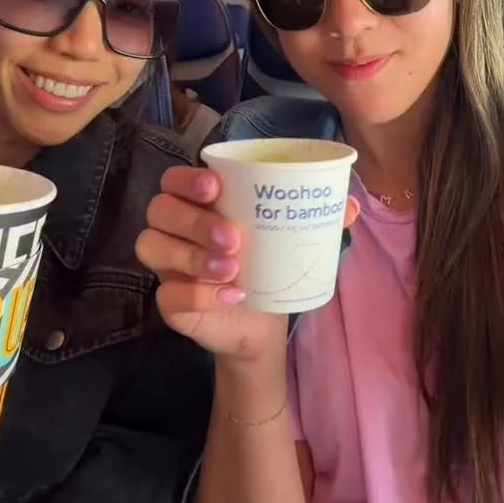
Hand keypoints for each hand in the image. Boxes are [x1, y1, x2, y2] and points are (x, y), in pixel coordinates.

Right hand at [136, 167, 358, 362]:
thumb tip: (350, 205)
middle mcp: (173, 229)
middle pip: (160, 210)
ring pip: (153, 246)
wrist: (263, 323)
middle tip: (233, 237)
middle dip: (194, 220)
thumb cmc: (268, 265)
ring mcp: (166, 266)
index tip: (215, 187)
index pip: (173, 179)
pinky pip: (167, 293)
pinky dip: (197, 294)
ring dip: (193, 255)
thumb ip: (317, 219)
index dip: (186, 180)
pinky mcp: (168, 301)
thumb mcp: (291, 239)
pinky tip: (230, 296)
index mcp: (198, 203)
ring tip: (233, 268)